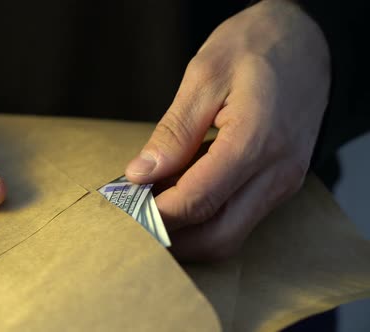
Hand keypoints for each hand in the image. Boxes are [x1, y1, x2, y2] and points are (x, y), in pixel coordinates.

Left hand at [125, 0, 329, 260]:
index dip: (154, 214)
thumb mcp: (205, 75)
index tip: (122, 209)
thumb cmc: (258, 46)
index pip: (197, 202)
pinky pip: (240, 216)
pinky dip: (205, 215)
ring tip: (150, 202)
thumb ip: (174, 132)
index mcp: (257, 142)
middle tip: (132, 216)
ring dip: (187, 229)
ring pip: (229, 234)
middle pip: (217, 237)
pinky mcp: (281, 182)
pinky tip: (177, 192)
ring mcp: (284, 182)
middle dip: (170, 237)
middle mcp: (277, 173)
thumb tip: (141, 174)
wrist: (311, 40)